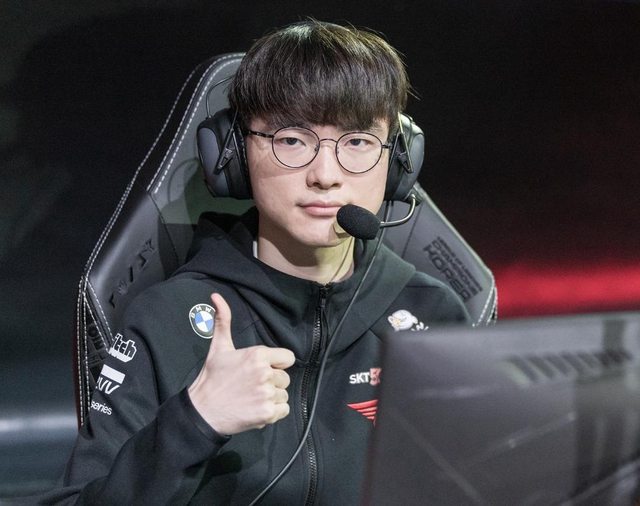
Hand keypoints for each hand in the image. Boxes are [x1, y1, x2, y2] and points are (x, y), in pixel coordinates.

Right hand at [188, 293, 295, 434]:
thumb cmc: (212, 378)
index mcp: (258, 355)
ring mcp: (267, 394)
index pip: (288, 358)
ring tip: (252, 398)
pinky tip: (256, 409)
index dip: (277, 364)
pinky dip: (273, 413)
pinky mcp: (267, 413)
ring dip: (272, 398)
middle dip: (272, 382)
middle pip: (285, 378)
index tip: (262, 370)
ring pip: (284, 394)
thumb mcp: (219, 347)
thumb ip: (223, 320)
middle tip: (251, 386)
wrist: (203, 411)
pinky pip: (283, 410)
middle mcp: (265, 373)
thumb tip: (216, 296)